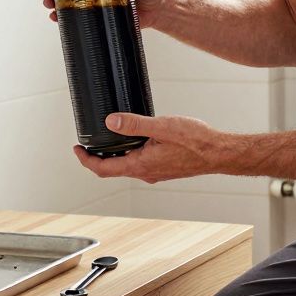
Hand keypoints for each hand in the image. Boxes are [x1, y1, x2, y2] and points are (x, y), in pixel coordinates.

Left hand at [73, 113, 225, 183]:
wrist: (218, 153)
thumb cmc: (196, 141)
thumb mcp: (161, 126)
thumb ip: (134, 124)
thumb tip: (110, 122)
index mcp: (141, 165)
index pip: (103, 169)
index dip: (86, 160)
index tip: (77, 149)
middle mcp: (145, 173)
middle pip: (112, 169)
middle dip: (97, 156)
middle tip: (88, 143)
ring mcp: (155, 172)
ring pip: (126, 165)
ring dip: (114, 154)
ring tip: (109, 137)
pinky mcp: (163, 168)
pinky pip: (140, 163)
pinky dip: (129, 153)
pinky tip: (135, 139)